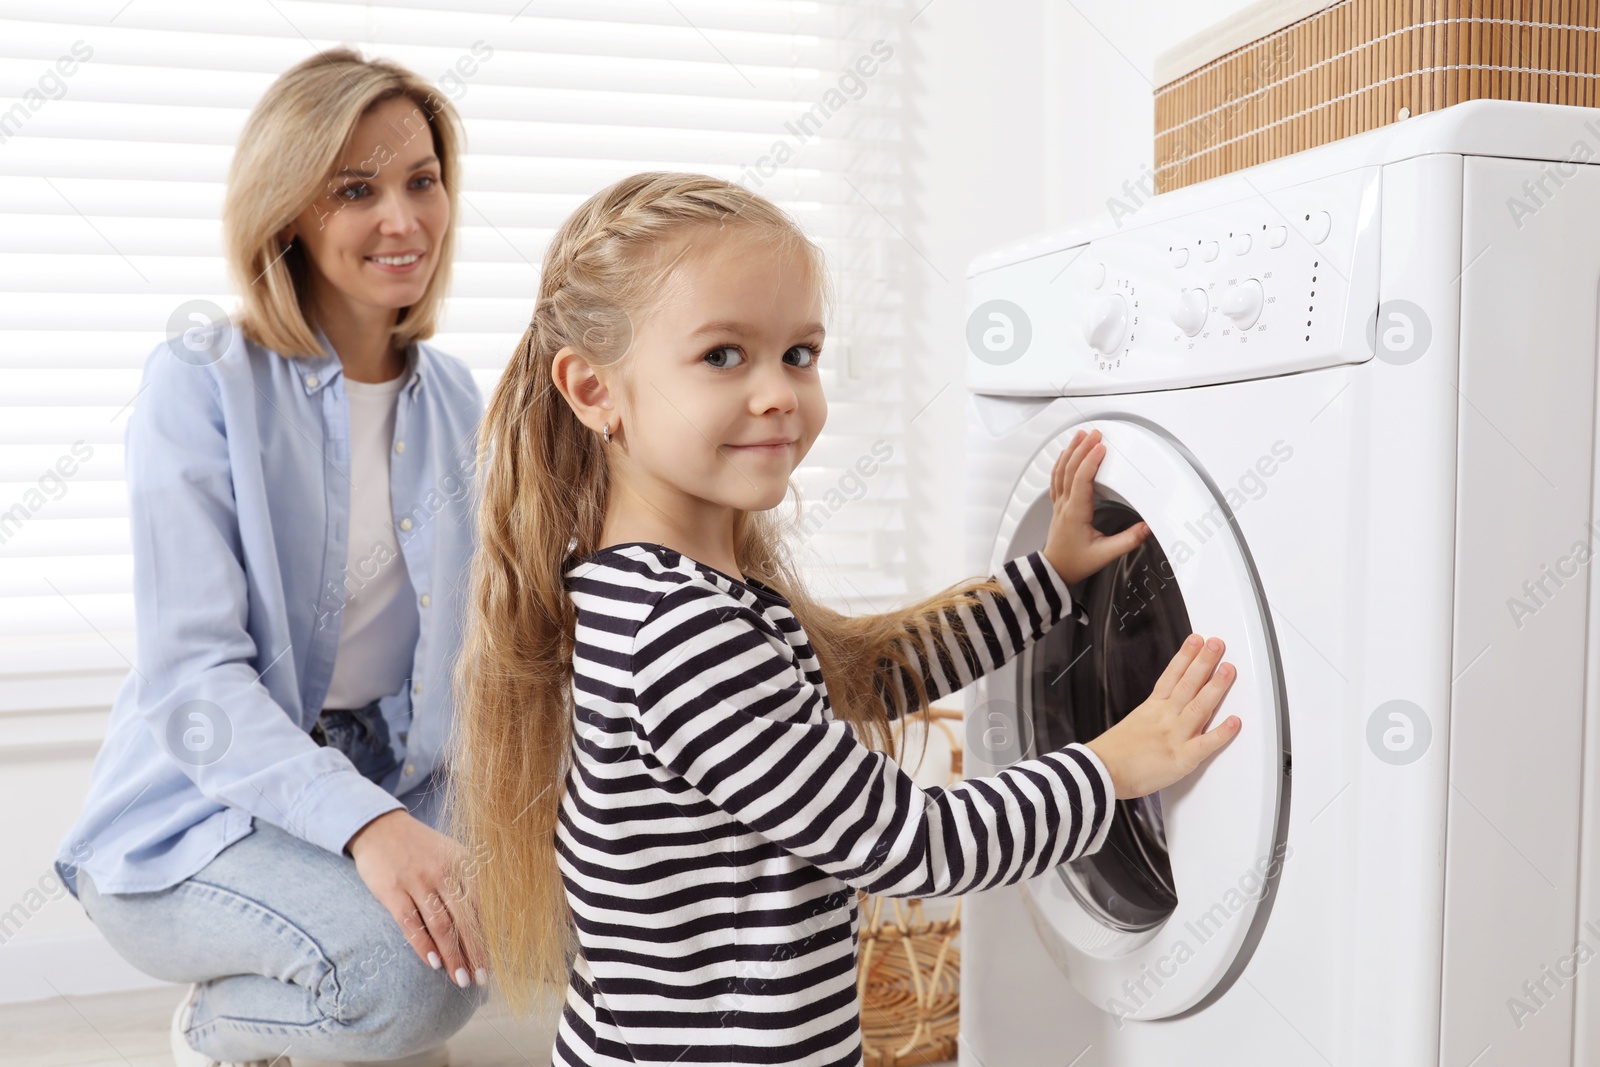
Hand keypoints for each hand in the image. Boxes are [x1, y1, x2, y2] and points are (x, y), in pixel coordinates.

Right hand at [346, 809, 487, 988]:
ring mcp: (418, 880)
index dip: (487, 937)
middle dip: (474, 953)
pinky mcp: (392, 890)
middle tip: (480, 980)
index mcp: (463, 863)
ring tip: (460, 979)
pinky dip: (423, 945)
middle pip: (464, 920)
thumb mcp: (451, 854)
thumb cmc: (420, 848)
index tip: (491, 964)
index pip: (481, 907)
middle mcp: (444, 871)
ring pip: (440, 926)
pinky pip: (410, 923)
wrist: (379, 826)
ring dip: (452, 955)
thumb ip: (467, 882)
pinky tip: (433, 964)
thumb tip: (485, 922)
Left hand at [1042, 428, 1149, 584]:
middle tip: (1094, 434)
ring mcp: (1059, 504)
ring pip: (1060, 471)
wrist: (1055, 571)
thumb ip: (1128, 540)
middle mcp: (1065, 505)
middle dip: (1082, 449)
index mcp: (1075, 514)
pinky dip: (1061, 462)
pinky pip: (1056, 478)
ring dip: (1070, 451)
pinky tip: (1065, 454)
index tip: (1101, 448)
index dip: (1090, 462)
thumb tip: (1146, 528)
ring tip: (1080, 435)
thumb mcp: (1105, 554)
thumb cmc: (1075, 563)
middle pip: (1070, 470)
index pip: (1081, 481)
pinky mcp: (1058, 505)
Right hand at [1084, 634, 1240, 798]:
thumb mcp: (1133, 724)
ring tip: (1228, 670)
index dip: (1185, 656)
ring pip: (1198, 707)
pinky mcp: (1181, 758)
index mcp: (1152, 709)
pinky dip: (1221, 733)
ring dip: (1215, 687)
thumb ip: (1152, 716)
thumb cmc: (1114, 755)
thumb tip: (1162, 711)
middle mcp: (1165, 717)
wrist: (1100, 773)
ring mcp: (1174, 736)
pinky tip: (1234, 722)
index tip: (1196, 640)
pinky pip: (1204, 744)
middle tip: (1216, 644)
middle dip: (1203, 662)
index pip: (1172, 676)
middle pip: (1187, 684)